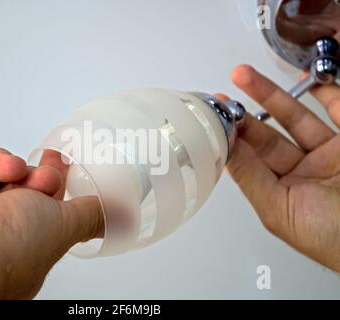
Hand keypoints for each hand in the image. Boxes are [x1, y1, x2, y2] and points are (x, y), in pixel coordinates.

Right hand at [0, 137, 103, 298]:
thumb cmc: (2, 252)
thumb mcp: (64, 227)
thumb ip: (93, 216)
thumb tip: (124, 216)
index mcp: (15, 240)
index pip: (34, 201)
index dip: (48, 178)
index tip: (58, 160)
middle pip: (7, 182)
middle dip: (26, 171)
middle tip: (37, 173)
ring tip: (5, 170)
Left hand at [218, 65, 339, 271]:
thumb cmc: (332, 239)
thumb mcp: (279, 209)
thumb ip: (251, 177)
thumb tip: (224, 150)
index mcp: (281, 191)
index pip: (249, 159)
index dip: (231, 136)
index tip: (215, 117)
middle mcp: (302, 172)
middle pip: (268, 136)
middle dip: (244, 113)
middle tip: (224, 96)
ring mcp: (328, 155)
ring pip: (295, 118)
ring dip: (270, 95)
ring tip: (244, 76)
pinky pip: (338, 110)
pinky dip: (323, 91)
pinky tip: (302, 78)